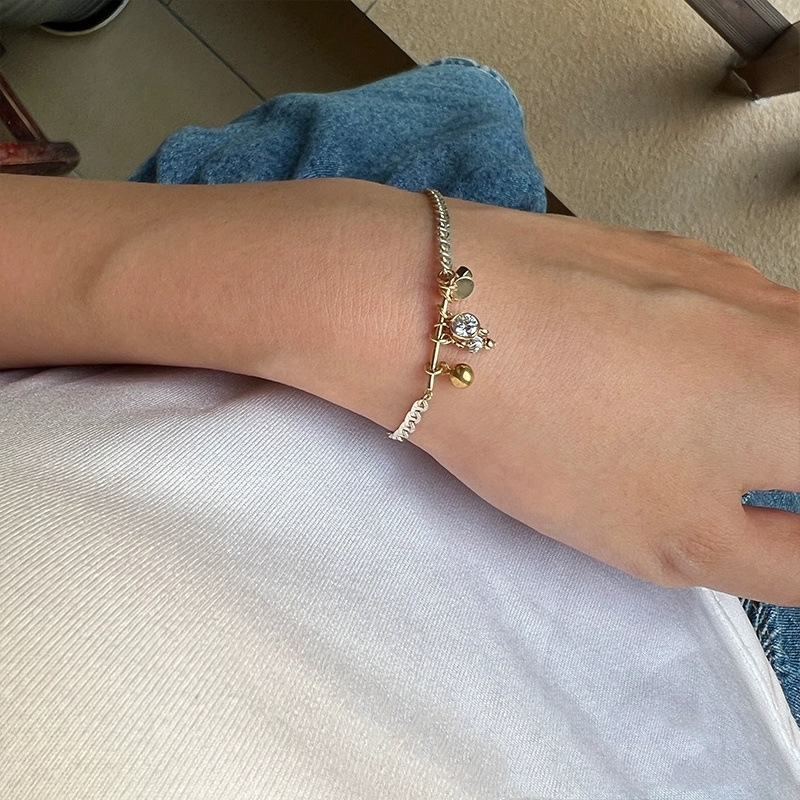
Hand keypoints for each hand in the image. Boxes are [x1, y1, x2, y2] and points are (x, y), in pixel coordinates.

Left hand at [409, 199, 799, 604]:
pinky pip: (736, 313)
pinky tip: (662, 377)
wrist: (439, 314)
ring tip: (686, 441)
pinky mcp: (668, 250)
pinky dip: (729, 356)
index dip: (787, 498)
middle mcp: (788, 320)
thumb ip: (790, 557)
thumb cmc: (556, 439)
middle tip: (737, 482)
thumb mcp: (680, 539)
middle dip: (777, 454)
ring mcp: (728, 273)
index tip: (760, 513)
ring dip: (766, 404)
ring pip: (784, 349)